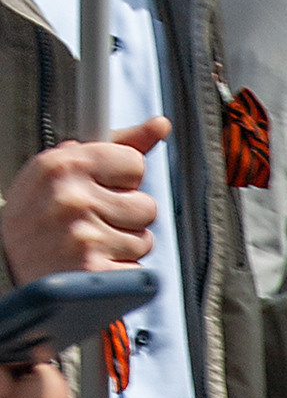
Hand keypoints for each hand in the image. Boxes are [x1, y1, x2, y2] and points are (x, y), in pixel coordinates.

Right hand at [0, 116, 167, 284]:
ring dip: (122, 246)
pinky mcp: (94, 272)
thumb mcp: (60, 171)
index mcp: (63, 165)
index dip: (122, 181)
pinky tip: (91, 267)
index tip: (101, 190)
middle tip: (92, 223)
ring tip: (89, 246)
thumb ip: (114, 146)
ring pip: (144, 240)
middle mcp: (73, 198)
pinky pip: (136, 270)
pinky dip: (119, 273)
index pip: (135, 164)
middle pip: (146, 206)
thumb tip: (161, 125)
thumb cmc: (36, 216)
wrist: (3, 265)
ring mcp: (84, 238)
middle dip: (126, 217)